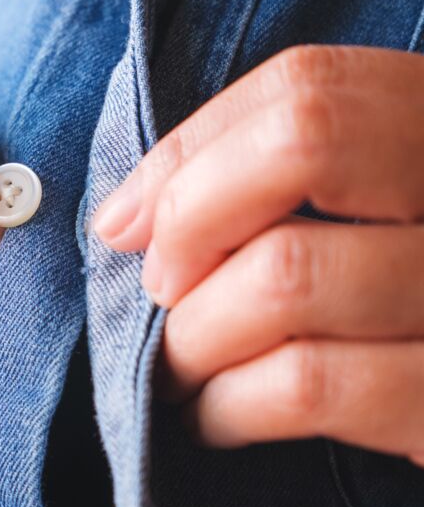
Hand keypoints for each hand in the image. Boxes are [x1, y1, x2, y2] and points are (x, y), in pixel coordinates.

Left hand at [93, 45, 423, 466]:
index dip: (189, 152)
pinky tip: (214, 418)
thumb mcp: (355, 227)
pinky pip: (309, 384)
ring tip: (181, 371)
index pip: (306, 88)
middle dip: (189, 222)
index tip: (128, 223)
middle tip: (162, 293)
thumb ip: (256, 190)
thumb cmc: (387, 316)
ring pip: (287, 274)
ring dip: (193, 337)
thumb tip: (120, 221)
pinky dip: (225, 405)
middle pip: (301, 146)